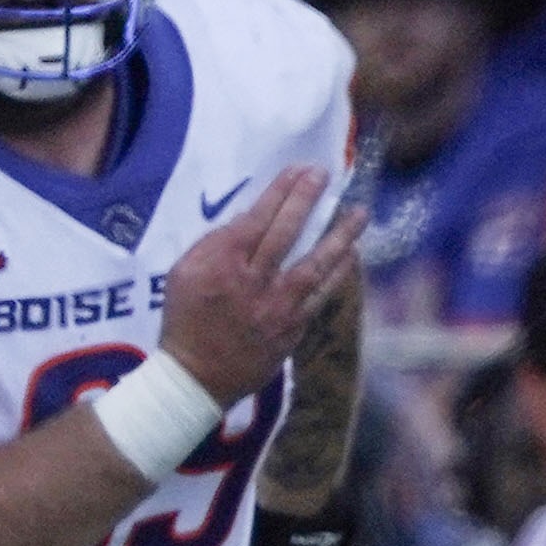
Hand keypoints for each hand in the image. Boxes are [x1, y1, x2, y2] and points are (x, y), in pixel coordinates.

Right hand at [159, 168, 364, 404]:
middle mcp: (253, 283)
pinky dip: (338, 272)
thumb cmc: (186, 319)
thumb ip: (215, 243)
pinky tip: (352, 253)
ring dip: (340, 236)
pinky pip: (321, 295)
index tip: (299, 170)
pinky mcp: (294, 328)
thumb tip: (250, 218)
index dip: (281, 191)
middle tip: (326, 175)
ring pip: (314, 264)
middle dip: (306, 200)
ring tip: (360, 212)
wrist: (197, 376)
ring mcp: (278, 307)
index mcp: (222, 265)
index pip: (257, 218)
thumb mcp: (184, 273)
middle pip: (286, 233)